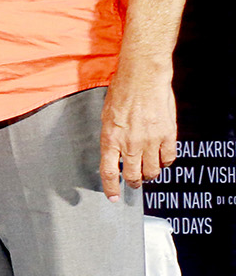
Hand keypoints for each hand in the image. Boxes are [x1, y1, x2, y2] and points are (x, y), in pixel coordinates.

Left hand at [100, 56, 176, 200]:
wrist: (143, 77)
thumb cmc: (122, 92)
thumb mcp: (107, 117)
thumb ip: (112, 137)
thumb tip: (115, 153)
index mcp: (111, 139)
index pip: (109, 172)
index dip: (111, 188)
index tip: (113, 198)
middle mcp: (130, 143)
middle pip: (132, 175)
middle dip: (132, 182)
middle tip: (134, 182)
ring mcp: (150, 141)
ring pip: (152, 170)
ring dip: (149, 174)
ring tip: (148, 171)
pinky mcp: (167, 135)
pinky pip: (168, 158)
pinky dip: (165, 162)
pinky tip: (161, 159)